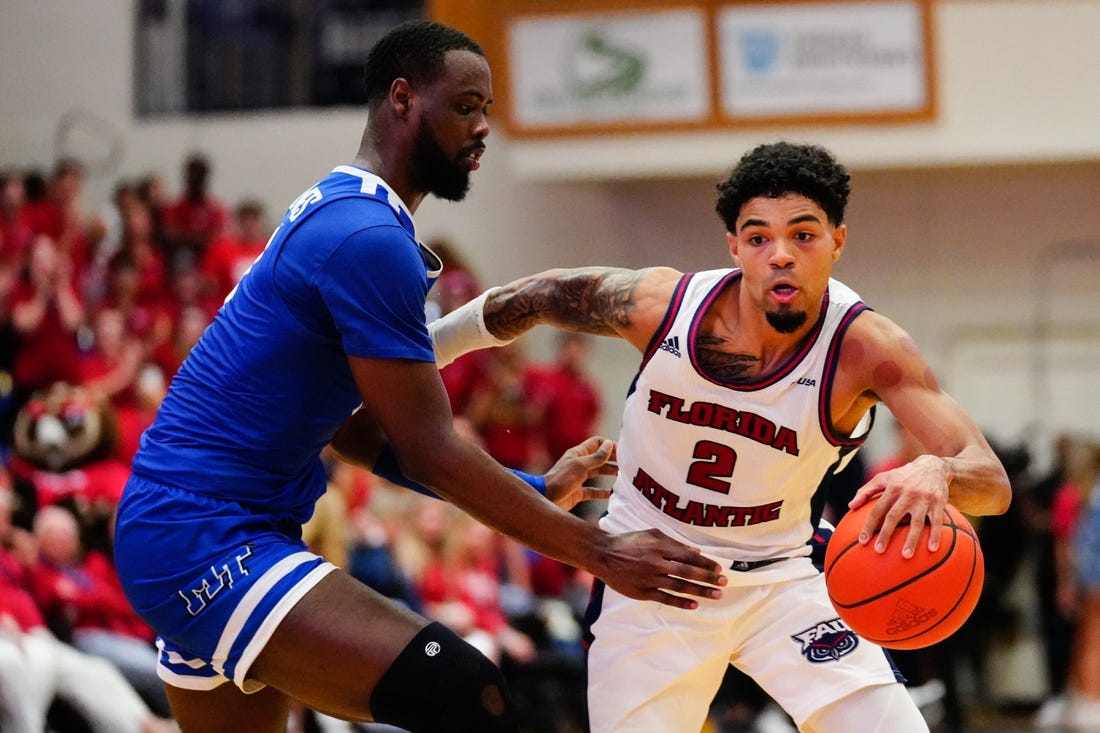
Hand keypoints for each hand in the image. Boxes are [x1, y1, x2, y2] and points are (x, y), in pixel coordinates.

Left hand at [543, 435, 616, 509]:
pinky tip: (611, 494)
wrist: (546, 499)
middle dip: (612, 459)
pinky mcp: (577, 492)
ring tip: (622, 476)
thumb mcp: (580, 466)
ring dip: (609, 473)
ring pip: (597, 473)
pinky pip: (593, 491)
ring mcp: (578, 478)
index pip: (596, 443)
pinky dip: (602, 492)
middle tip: (626, 464)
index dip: (609, 445)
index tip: (622, 452)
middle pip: (599, 458)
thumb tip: (609, 444)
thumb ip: (596, 457)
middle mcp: (578, 464)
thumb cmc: (561, 480)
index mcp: (578, 454)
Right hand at [594, 529, 724, 608]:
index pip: (688, 556)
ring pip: (679, 586)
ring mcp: (649, 578)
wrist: (603, 554)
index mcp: (659, 546)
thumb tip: (696, 552)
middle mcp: (656, 562)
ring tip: (716, 595)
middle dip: (707, 578)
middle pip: (687, 571)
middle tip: (724, 583)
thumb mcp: (651, 534)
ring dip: (699, 591)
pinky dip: (680, 602)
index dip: (705, 563)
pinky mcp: (642, 592)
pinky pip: (664, 598)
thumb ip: (673, 543)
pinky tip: (694, 605)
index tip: (719, 569)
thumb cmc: (629, 541)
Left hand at [849, 455, 949, 557]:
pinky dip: (935, 535)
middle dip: (886, 534)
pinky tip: (932, 549)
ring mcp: (923, 499)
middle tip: (878, 551)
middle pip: (893, 517)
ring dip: (911, 540)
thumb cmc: (903, 475)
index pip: (877, 510)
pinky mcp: (938, 503)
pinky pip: (937, 522)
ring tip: (905, 556)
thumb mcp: (883, 478)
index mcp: (891, 488)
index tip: (862, 541)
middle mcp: (906, 494)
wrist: (932, 466)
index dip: (869, 525)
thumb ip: (866, 491)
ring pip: (916, 522)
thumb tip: (850, 506)